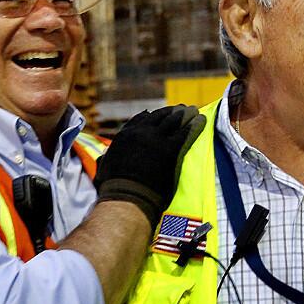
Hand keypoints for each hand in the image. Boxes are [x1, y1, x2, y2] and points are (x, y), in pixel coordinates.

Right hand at [95, 105, 204, 228]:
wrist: (128, 194)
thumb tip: (102, 157)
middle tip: (182, 109)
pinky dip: (195, 125)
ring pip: (174, 121)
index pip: (141, 119)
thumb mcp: (105, 166)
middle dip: (172, 112)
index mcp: (125, 135)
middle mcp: (141, 132)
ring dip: (186, 114)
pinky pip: (186, 132)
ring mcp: (156, 139)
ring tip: (194, 111)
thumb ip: (106, 157)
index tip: (159, 114)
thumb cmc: (114, 186)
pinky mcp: (171, 149)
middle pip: (160, 116)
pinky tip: (201, 121)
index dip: (153, 116)